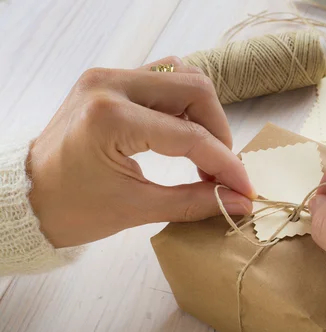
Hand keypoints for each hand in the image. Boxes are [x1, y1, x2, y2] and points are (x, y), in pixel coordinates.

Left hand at [28, 57, 254, 247]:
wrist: (28, 196)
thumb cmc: (72, 208)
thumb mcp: (137, 209)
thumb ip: (196, 202)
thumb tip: (241, 202)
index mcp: (111, 119)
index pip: (189, 136)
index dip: (225, 164)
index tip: (244, 188)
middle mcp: (111, 84)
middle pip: (195, 89)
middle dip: (219, 132)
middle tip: (220, 170)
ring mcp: (109, 76)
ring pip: (182, 75)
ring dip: (203, 112)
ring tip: (203, 150)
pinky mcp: (110, 79)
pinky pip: (163, 77)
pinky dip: (183, 102)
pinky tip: (184, 130)